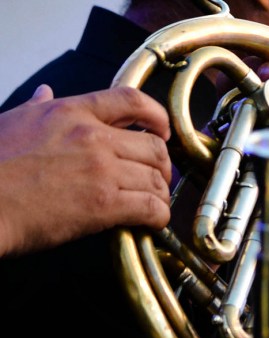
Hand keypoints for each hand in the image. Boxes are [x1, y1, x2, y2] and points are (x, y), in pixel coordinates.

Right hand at [0, 85, 171, 256]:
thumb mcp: (12, 122)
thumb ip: (38, 108)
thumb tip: (45, 93)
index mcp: (70, 113)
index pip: (131, 100)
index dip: (157, 115)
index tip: (162, 130)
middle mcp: (92, 136)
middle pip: (153, 145)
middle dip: (161, 165)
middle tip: (157, 178)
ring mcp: (100, 169)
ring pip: (156, 178)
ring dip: (159, 194)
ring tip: (152, 204)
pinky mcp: (104, 204)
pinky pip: (151, 207)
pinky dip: (157, 216)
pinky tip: (150, 222)